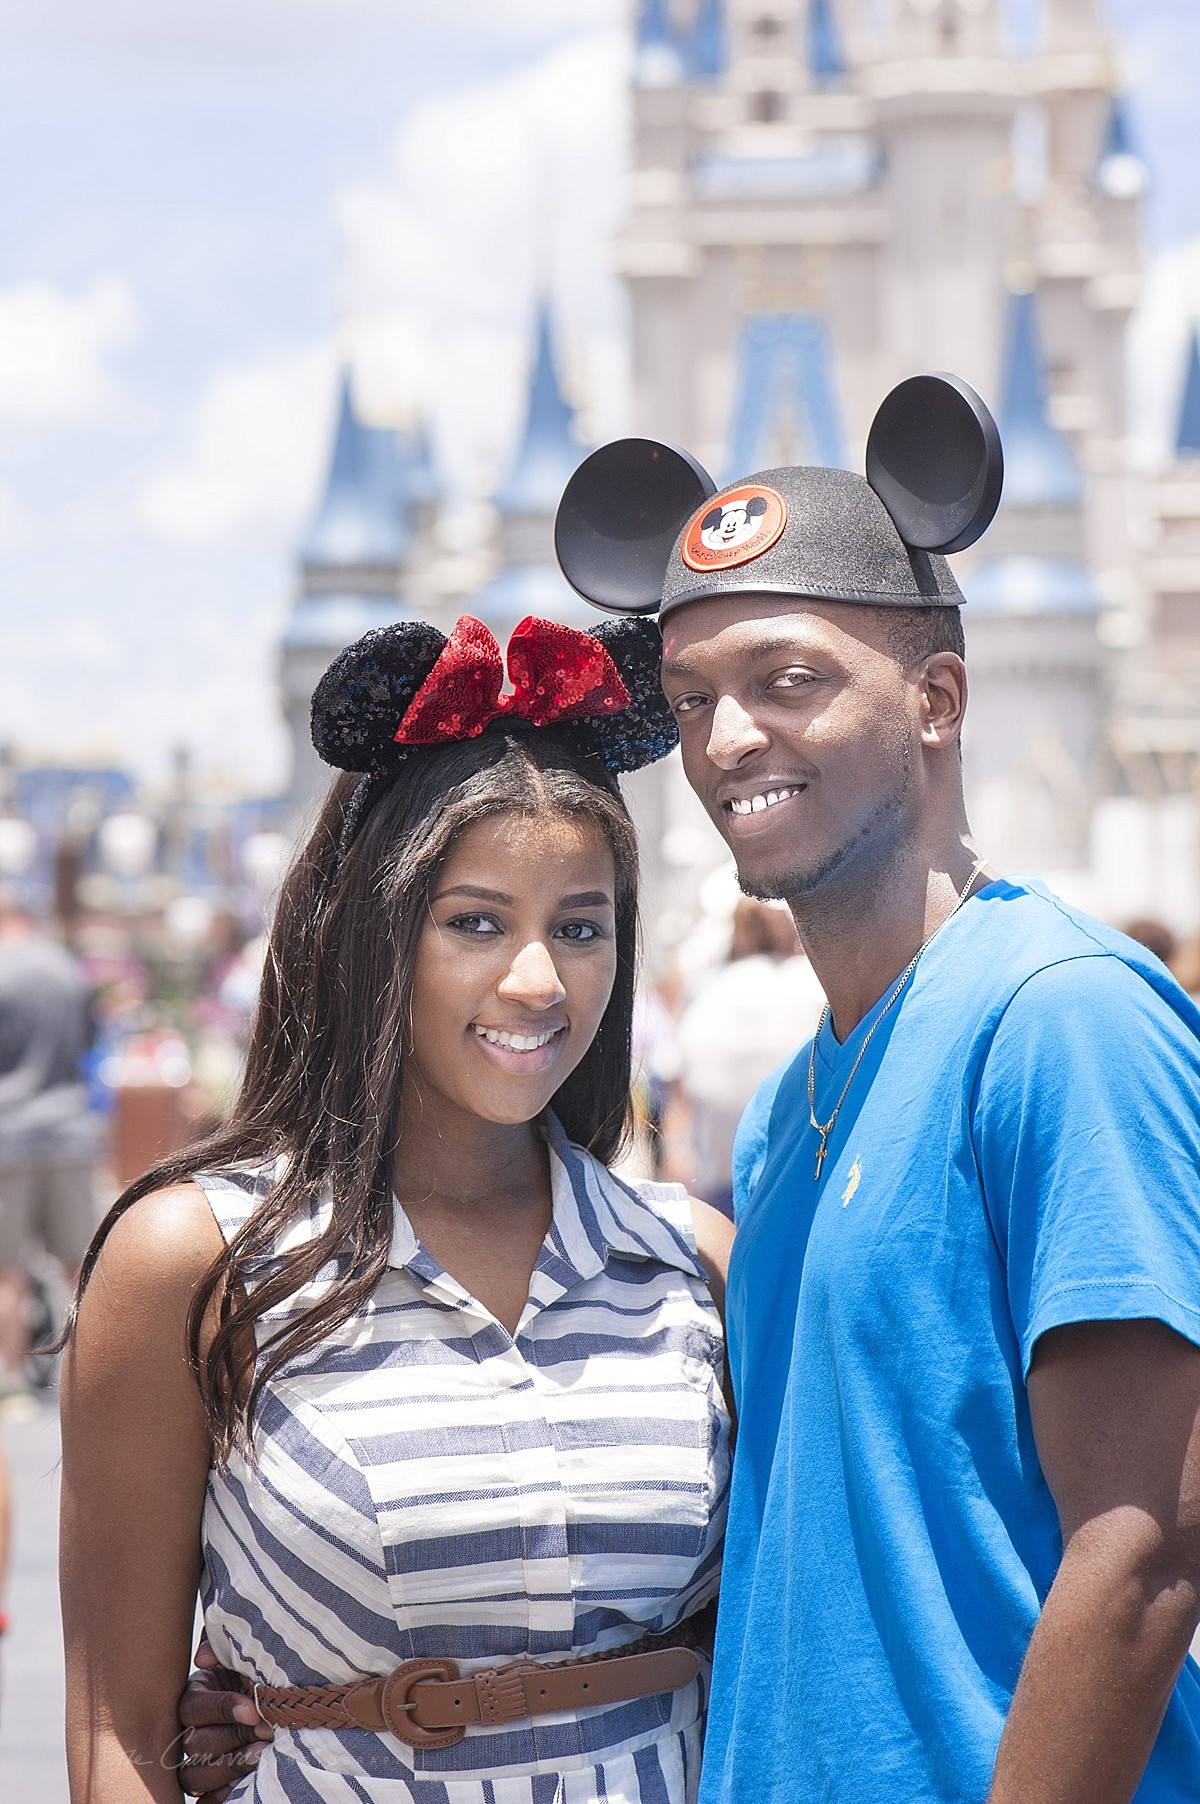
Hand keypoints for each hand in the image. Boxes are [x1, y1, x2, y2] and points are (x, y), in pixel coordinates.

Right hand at [176, 1638, 273, 1799]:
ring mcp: (196, 1762)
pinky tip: (244, 1786)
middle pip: (194, 1744)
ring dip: (229, 1767)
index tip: (253, 1710)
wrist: (280, 1699)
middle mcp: (189, 1731)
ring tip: (261, 1755)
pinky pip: (203, 1800)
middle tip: (266, 1732)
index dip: (222, 1709)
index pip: (193, 1708)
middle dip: (233, 1738)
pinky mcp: (209, 1787)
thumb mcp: (244, 1657)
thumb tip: (204, 1658)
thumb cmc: (257, 1674)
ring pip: (193, 1776)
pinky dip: (220, 1796)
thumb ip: (224, 1650)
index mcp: (194, 1697)